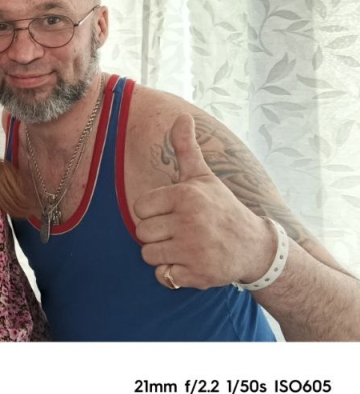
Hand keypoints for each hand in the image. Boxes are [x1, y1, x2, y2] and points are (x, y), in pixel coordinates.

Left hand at [133, 114, 273, 289]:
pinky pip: (163, 276)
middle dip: (157, 235)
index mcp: (186, 195)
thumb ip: (186, 149)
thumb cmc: (221, 208)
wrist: (255, 247)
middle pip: (142, 233)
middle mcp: (190, 221)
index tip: (173, 214)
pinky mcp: (197, 274)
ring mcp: (194, 249)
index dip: (152, 213)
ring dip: (163, 254)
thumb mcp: (203, 177)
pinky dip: (172, 274)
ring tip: (185, 247)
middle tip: (180, 232)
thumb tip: (180, 116)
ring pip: (148, 255)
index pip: (139, 209)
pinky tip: (190, 263)